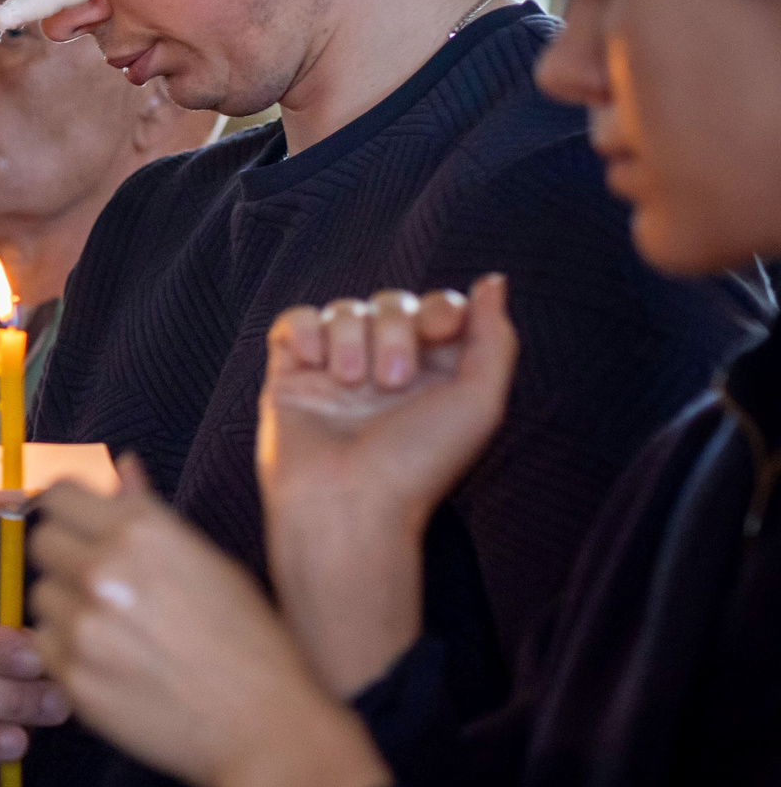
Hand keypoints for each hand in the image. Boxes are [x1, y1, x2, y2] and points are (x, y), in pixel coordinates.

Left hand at [30, 460, 389, 786]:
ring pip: (39, 595)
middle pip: (41, 541)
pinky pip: (42, 645)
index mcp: (142, 529)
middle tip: (97, 583)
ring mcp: (83, 623)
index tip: (77, 526)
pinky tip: (106, 662)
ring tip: (112, 629)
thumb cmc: (249, 641)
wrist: (264, 725)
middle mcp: (104, 567)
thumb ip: (150, 513)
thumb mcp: (209, 561)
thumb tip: (122, 465)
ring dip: (64, 606)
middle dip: (63, 556)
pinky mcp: (71, 674)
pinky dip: (63, 652)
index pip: (61, 494)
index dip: (67, 510)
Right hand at [256, 274, 516, 692]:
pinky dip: (305, 329)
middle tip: (392, 382)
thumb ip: (495, 338)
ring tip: (350, 384)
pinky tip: (314, 363)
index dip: (439, 309)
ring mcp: (335, 370)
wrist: (346, 504)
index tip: (440, 334)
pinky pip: (294, 320)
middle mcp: (385, 367)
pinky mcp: (291, 374)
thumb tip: (492, 282)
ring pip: (343, 309)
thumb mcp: (481, 403)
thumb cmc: (417, 465)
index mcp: (434, 374)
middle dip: (394, 330)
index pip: (437, 308)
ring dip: (351, 337)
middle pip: (390, 302)